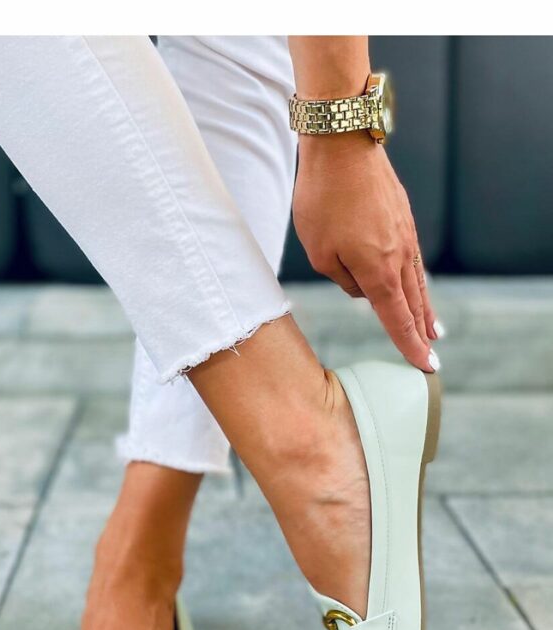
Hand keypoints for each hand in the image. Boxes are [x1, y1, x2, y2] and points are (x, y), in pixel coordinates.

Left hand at [293, 134, 440, 371]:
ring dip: (424, 307)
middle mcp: (398, 256)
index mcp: (377, 271)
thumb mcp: (319, 251)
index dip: (409, 345)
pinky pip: (413, 258)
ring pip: (417, 281)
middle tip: (432, 353)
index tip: (424, 365)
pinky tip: (417, 284)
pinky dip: (417, 279)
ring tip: (433, 327)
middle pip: (412, 303)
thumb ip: (342, 279)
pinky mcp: (403, 216)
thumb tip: (361, 289)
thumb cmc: (322, 198)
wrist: (343, 142)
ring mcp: (405, 234)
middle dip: (421, 331)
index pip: (397, 319)